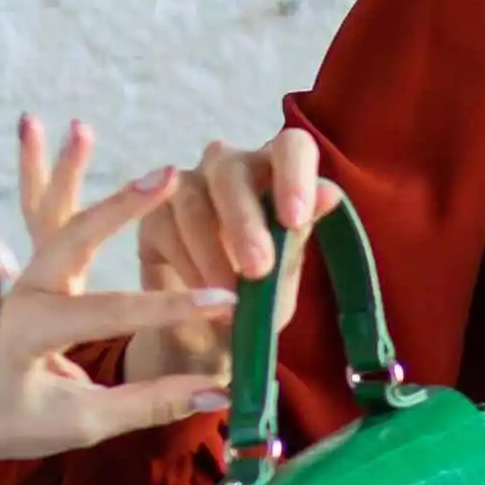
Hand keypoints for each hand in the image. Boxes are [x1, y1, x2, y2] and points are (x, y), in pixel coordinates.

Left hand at [0, 119, 241, 466]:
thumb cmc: (1, 423)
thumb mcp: (79, 423)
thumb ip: (151, 402)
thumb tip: (218, 392)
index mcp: (31, 329)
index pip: (114, 309)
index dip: (175, 306)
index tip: (227, 303)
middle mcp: (16, 293)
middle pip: (74, 235)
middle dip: (123, 204)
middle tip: (169, 174)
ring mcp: (9, 277)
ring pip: (44, 214)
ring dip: (65, 171)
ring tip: (80, 129)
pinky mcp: (8, 273)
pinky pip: (30, 219)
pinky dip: (42, 180)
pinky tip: (48, 141)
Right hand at [119, 130, 338, 387]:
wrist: (208, 336)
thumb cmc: (258, 297)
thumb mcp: (284, 276)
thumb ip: (299, 236)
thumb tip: (329, 193)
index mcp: (277, 173)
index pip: (291, 147)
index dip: (293, 175)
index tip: (295, 219)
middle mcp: (232, 167)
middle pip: (233, 170)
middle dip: (245, 223)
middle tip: (258, 270)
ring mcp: (188, 184)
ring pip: (193, 200)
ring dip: (212, 253)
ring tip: (228, 299)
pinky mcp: (154, 212)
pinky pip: (165, 225)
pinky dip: (186, 264)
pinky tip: (201, 296)